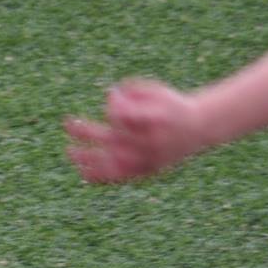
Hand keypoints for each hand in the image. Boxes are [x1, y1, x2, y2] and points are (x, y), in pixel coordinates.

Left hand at [63, 79, 205, 183]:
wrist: (200, 128)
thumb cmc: (171, 105)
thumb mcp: (156, 91)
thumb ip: (132, 91)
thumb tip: (109, 96)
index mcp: (156, 119)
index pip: (123, 116)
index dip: (112, 106)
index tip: (112, 95)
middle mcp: (152, 141)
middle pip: (112, 139)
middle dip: (86, 132)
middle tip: (68, 124)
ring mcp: (150, 158)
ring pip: (113, 163)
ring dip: (88, 157)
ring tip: (69, 151)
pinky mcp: (149, 170)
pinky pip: (121, 177)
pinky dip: (101, 176)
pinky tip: (82, 172)